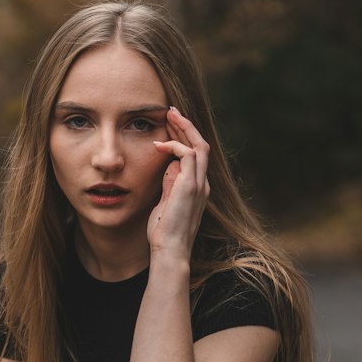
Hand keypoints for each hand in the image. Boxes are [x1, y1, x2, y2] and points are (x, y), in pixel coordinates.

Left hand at [148, 105, 210, 258]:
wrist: (169, 250)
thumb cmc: (163, 232)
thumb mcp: (165, 203)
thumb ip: (169, 185)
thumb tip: (169, 166)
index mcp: (197, 188)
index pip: (195, 155)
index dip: (184, 137)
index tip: (169, 125)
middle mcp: (202, 184)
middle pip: (201, 145)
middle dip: (186, 126)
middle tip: (170, 111)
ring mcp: (198, 185)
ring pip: (199, 145)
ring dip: (184, 128)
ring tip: (169, 115)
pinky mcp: (190, 186)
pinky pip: (187, 156)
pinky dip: (174, 146)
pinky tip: (159, 145)